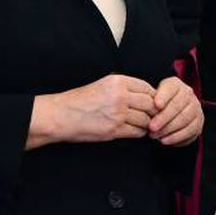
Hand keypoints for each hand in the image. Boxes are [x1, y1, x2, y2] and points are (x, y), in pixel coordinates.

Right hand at [28, 74, 156, 147]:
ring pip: (146, 119)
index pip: (147, 88)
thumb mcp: (102, 84)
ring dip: (147, 124)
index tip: (153, 102)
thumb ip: (122, 86)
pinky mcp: (114, 130)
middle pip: (150, 104)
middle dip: (153, 111)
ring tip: (144, 125)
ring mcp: (118, 114)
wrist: (62, 115)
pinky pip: (136, 132)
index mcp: (117, 81)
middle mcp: (120, 96)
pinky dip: (139, 133)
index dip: (153, 96)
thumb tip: (143, 93)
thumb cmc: (80, 100)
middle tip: (152, 116)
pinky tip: (135, 131)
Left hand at [149, 76, 202, 146]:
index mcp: (175, 84)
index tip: (156, 105)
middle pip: (177, 106)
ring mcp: (196, 107)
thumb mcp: (152, 97)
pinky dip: (176, 137)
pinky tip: (164, 140)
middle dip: (163, 118)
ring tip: (154, 136)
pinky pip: (189, 130)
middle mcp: (188, 93)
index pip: (170, 89)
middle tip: (151, 127)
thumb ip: (150, 101)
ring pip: (183, 119)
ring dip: (168, 129)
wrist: (171, 113)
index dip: (163, 97)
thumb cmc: (157, 104)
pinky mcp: (198, 122)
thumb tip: (147, 110)